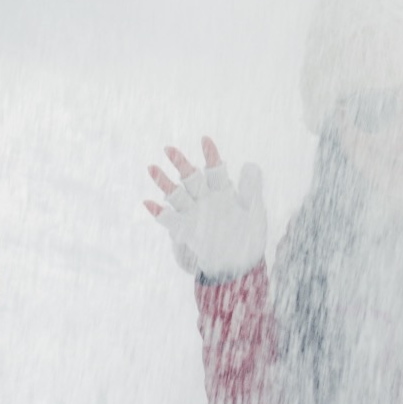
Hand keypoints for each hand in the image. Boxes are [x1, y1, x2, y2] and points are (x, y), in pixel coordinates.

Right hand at [144, 137, 267, 279]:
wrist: (240, 263)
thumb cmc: (249, 235)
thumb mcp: (254, 210)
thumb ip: (251, 188)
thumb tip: (248, 165)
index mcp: (222, 191)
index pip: (215, 170)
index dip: (210, 155)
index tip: (205, 139)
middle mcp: (205, 199)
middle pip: (191, 178)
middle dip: (180, 164)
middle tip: (169, 148)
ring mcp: (194, 214)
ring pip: (176, 195)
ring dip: (164, 182)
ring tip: (152, 168)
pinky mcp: (186, 231)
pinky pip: (170, 220)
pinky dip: (159, 212)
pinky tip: (148, 203)